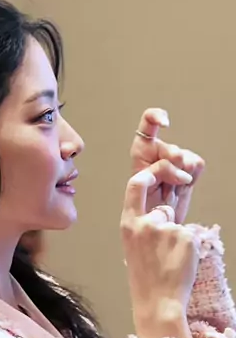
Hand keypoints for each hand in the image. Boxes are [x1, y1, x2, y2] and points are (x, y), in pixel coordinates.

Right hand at [121, 164, 198, 337]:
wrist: (157, 301)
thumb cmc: (145, 276)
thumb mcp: (134, 244)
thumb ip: (143, 223)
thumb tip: (160, 207)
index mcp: (128, 224)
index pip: (136, 183)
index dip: (152, 173)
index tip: (163, 173)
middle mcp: (145, 223)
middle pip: (163, 208)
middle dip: (167, 222)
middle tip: (165, 247)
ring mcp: (166, 229)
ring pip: (178, 224)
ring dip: (177, 238)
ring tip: (169, 260)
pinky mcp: (185, 237)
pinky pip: (191, 234)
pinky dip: (189, 247)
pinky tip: (178, 262)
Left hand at [130, 108, 204, 223]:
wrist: (155, 220)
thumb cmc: (141, 204)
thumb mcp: (140, 186)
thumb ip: (158, 169)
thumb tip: (182, 165)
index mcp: (142, 149)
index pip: (149, 121)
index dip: (158, 117)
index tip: (165, 124)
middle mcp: (160, 150)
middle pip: (172, 150)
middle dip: (170, 171)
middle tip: (163, 186)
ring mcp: (176, 159)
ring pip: (186, 158)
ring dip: (179, 178)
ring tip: (169, 189)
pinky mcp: (190, 169)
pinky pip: (197, 164)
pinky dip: (191, 178)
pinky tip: (181, 186)